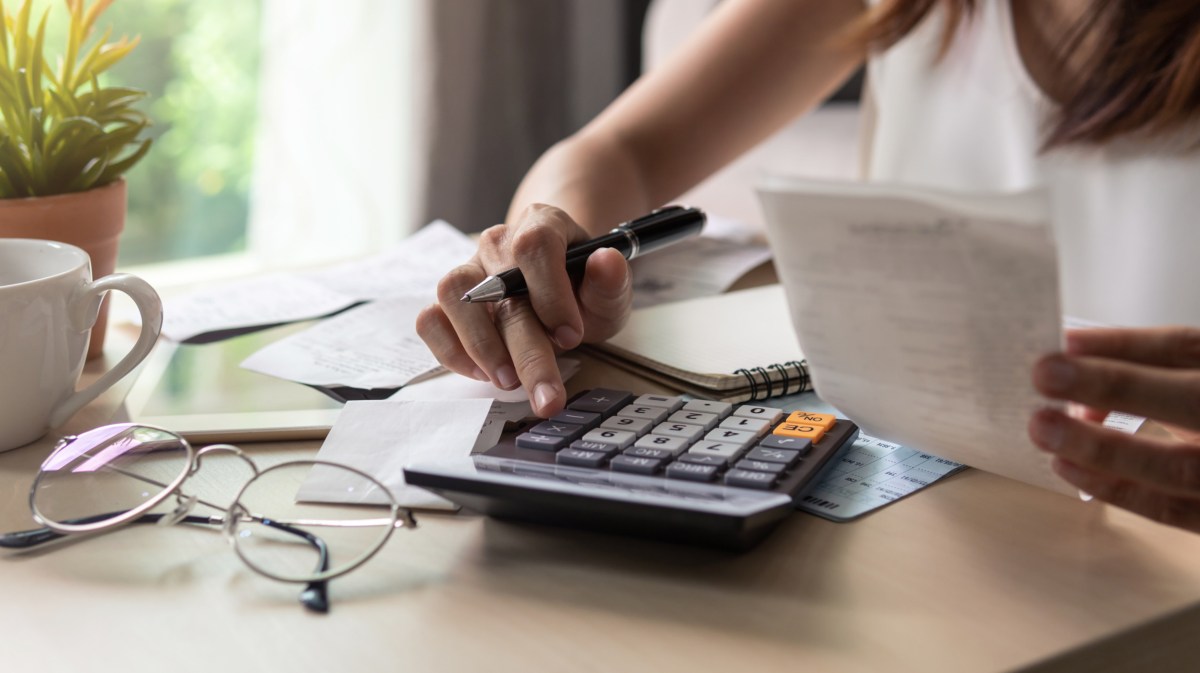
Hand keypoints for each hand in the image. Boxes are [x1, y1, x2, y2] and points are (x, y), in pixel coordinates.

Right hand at [416, 204, 632, 416]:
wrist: (559, 294)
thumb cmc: (582, 292)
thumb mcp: (608, 292)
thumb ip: (611, 282)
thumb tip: (606, 262)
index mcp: (542, 225)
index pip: (535, 245)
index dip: (551, 292)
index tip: (571, 336)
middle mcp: (498, 243)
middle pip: (499, 285)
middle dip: (527, 350)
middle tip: (547, 395)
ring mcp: (468, 269)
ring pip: (453, 295)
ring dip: (481, 345)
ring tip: (509, 381)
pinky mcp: (447, 302)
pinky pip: (430, 320)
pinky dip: (451, 351)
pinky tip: (483, 373)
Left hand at [1029, 326, 1199, 531]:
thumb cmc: (1196, 413)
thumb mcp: (1186, 381)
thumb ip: (1146, 374)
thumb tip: (1075, 373)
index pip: (1186, 348)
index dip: (1125, 344)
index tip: (1065, 342)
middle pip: (1189, 401)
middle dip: (1113, 386)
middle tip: (1045, 376)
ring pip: (1177, 466)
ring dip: (1101, 447)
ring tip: (1044, 429)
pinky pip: (1170, 509)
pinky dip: (1116, 488)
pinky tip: (1069, 467)